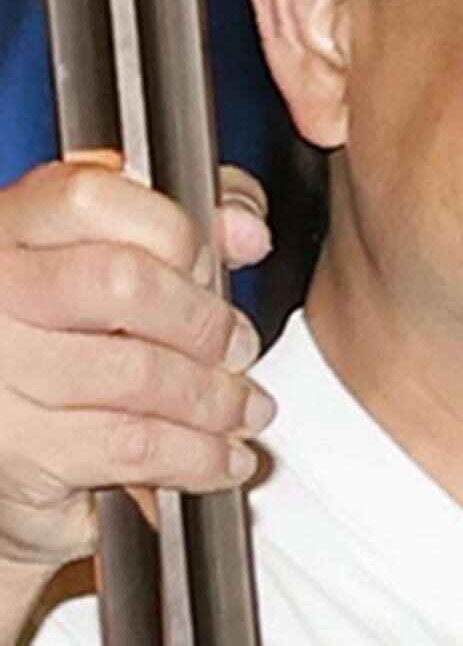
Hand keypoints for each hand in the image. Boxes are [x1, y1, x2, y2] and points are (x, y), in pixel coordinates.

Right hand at [0, 162, 274, 577]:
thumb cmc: (61, 335)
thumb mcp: (109, 257)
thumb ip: (178, 225)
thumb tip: (246, 230)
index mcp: (12, 229)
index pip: (91, 199)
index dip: (171, 231)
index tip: (209, 263)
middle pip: (122, 283)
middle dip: (205, 321)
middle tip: (240, 347)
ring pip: (136, 373)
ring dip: (215, 397)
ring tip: (245, 408)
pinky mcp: (16, 454)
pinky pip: (131, 445)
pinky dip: (197, 454)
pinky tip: (221, 456)